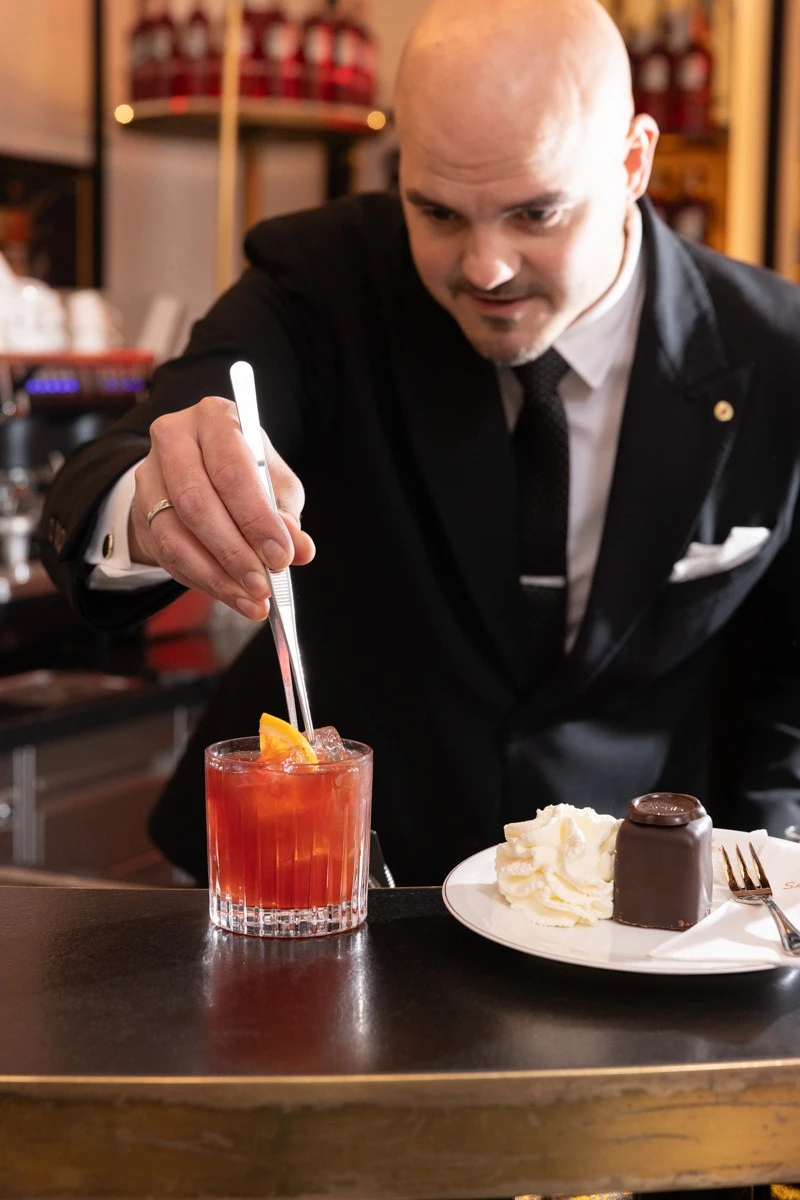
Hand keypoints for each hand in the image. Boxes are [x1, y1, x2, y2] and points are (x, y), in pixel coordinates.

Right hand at [129, 396, 314, 619]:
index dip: (256, 518)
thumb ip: (286, 515)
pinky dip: (203, 580)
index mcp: (215, 418)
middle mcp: (174, 438)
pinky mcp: (140, 509)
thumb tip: (301, 550)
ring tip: (251, 600)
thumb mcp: (273, 483)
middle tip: (263, 585)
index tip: (281, 557)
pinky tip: (232, 596)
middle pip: (196, 502)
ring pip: (175, 533)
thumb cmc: (245, 471)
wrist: (199, 468)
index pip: (232, 470)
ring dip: (217, 575)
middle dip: (234, 551)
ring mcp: (150, 473)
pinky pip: (167, 554)